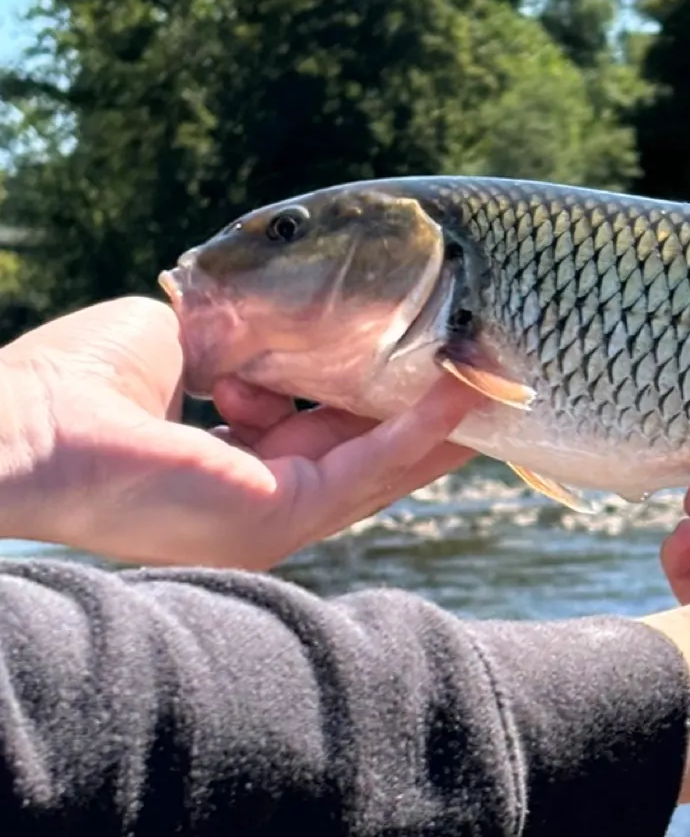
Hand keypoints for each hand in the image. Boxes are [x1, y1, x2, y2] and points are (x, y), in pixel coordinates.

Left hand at [0, 297, 482, 568]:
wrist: (20, 427)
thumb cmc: (77, 383)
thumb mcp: (190, 339)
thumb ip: (256, 339)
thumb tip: (309, 319)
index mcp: (231, 468)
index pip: (323, 436)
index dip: (377, 399)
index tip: (423, 362)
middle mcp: (259, 502)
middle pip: (365, 457)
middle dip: (426, 416)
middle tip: (483, 374)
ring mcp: (273, 518)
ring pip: (381, 467)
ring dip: (439, 423)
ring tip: (494, 379)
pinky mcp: (280, 517)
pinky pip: (369, 467)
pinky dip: (419, 429)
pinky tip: (460, 391)